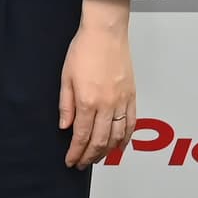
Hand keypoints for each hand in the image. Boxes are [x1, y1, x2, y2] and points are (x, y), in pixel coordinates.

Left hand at [59, 0, 134, 168]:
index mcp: (87, 101)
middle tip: (81, 164)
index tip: (70, 161)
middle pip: (100, 141)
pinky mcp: (132, 97)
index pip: (81, 136)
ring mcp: (122, 102)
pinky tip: (119, 146)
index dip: (76, 152)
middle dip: (89, 156)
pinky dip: (126, 139)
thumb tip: (65, 127)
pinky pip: (131, 125)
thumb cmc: (83, 50)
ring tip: (97, 158)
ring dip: (107, 152)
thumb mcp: (66, 76)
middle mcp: (107, 106)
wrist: (106, 33)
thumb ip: (66, 104)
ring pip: (117, 137)